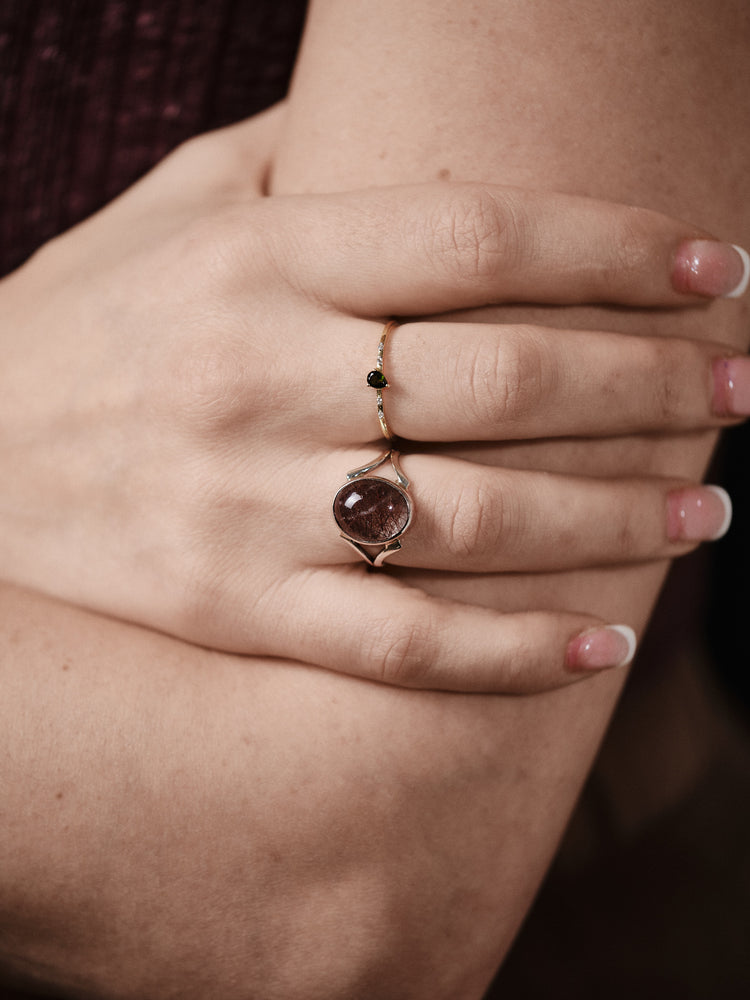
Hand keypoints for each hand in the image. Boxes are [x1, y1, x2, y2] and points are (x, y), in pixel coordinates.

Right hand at [1, 113, 746, 691]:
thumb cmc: (74, 332)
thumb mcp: (160, 221)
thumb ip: (279, 165)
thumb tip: (391, 112)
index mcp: (252, 264)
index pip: (475, 235)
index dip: (614, 246)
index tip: (716, 267)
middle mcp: (257, 379)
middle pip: (503, 374)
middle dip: (648, 382)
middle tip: (744, 387)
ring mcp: (245, 508)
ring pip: (473, 516)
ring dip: (612, 519)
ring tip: (706, 517)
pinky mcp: (235, 612)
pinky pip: (398, 642)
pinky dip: (510, 652)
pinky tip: (600, 649)